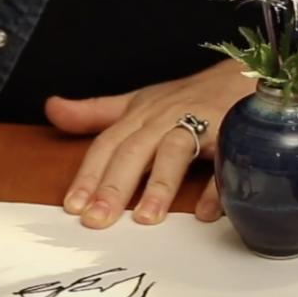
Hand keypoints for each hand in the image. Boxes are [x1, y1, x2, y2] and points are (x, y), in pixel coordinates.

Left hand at [46, 59, 253, 228]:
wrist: (245, 76)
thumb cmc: (187, 97)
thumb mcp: (138, 102)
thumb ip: (95, 112)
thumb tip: (52, 107)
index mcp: (140, 116)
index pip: (107, 145)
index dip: (89, 175)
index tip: (73, 207)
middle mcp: (165, 118)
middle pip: (134, 151)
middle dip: (114, 186)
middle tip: (98, 220)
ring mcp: (200, 123)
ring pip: (175, 151)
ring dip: (160, 184)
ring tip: (146, 219)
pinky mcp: (234, 132)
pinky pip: (225, 162)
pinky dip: (216, 187)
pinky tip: (204, 213)